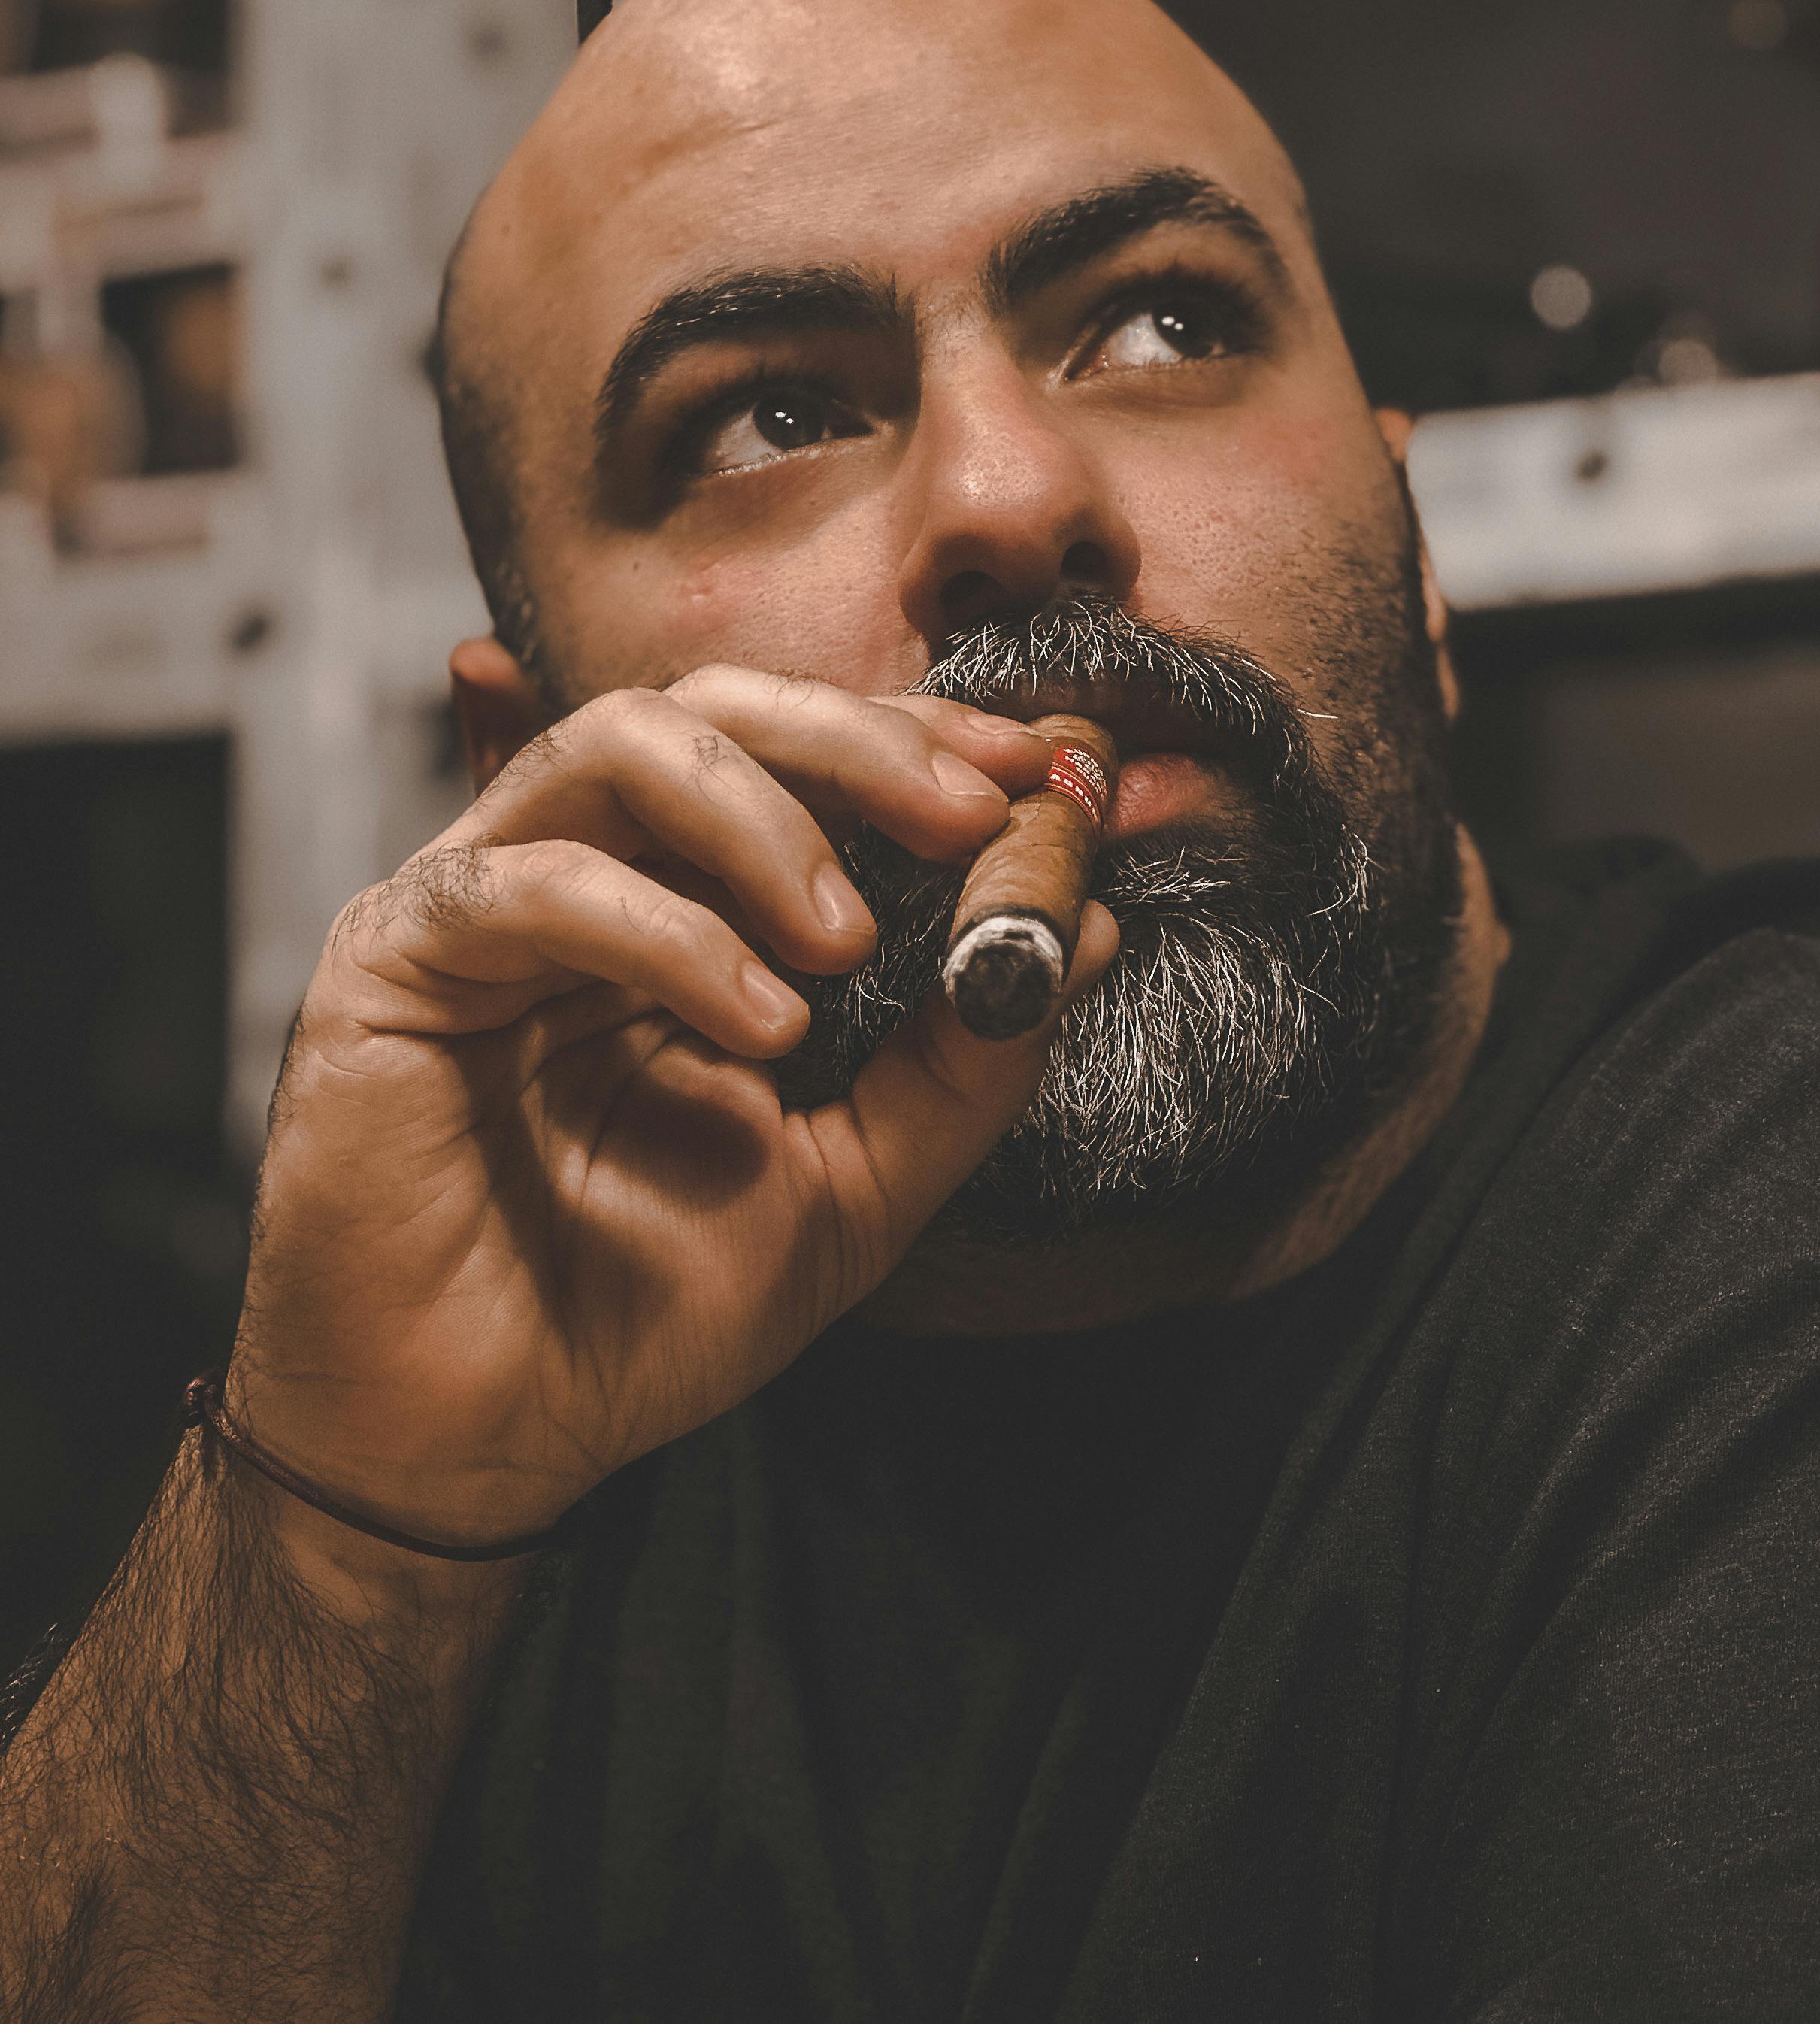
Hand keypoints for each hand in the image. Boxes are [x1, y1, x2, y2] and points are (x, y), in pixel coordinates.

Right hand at [229, 670, 1116, 1548]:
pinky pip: (532, 884)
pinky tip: (760, 1026)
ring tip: (848, 943)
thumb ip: (964, 1055)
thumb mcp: (858, 1179)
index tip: (1048, 772)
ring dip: (765, 822)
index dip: (925, 741)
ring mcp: (481, 898)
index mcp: (681, 900)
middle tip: (974, 816)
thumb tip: (1093, 921)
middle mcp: (581, 868)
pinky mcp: (394, 953)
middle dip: (864, 743)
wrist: (486, 1445)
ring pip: (618, 744)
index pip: (801, 753)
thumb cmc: (648, 1311)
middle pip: (715, 705)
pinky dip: (670, 934)